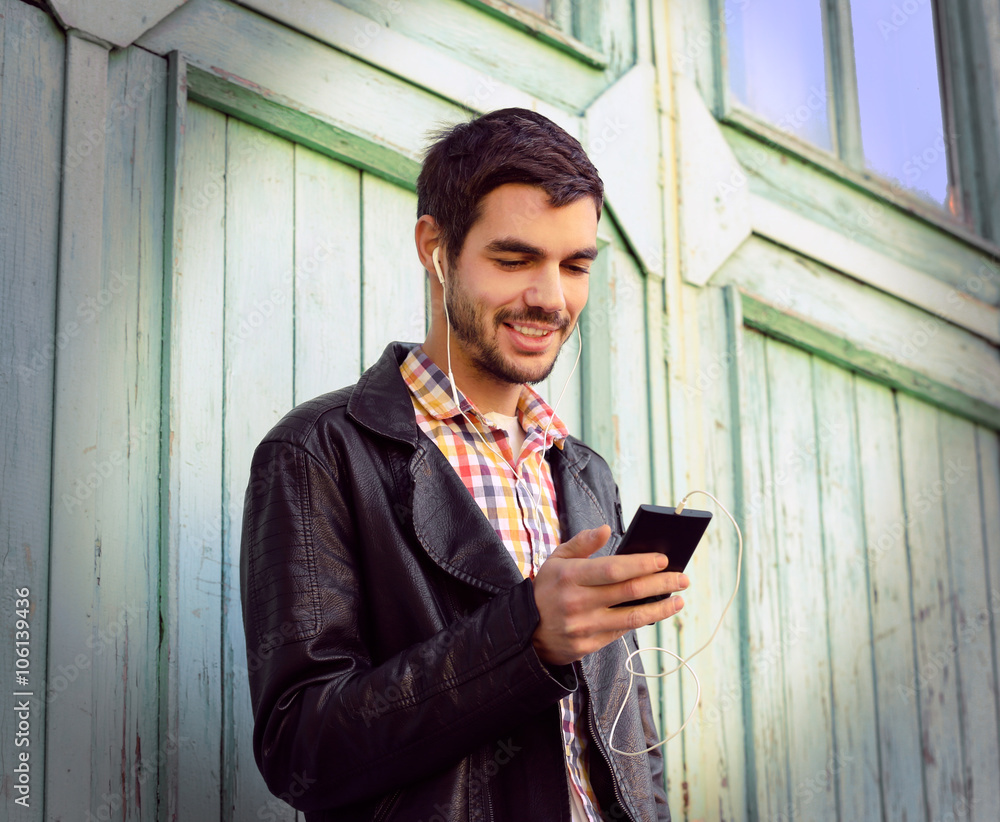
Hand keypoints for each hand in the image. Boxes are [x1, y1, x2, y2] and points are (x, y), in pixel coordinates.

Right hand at [531, 524, 688, 665]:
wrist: (525, 630)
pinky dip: (640, 622)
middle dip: (660, 584)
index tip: (664, 560)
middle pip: (629, 592)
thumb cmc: (547, 589)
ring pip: (631, 618)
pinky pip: (620, 633)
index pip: (614, 569)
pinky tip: (655, 613)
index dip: (642, 564)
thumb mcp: (556, 560)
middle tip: (682, 579)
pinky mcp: (587, 646)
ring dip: (660, 609)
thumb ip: (582, 543)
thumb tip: (606, 528)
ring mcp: (582, 626)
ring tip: (678, 601)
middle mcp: (577, 602)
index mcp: (569, 576)